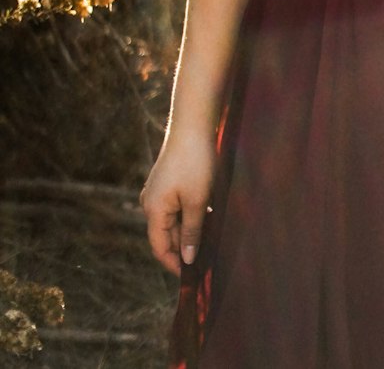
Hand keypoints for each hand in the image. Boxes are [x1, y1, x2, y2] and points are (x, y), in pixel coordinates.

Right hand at [141, 129, 216, 275]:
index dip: (175, 264)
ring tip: (213, 239)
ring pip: (175, 220)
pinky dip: (193, 214)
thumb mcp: (197, 201)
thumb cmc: (195, 163)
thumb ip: (192, 232)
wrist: (193, 125)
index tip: (193, 276)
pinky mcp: (169, 181)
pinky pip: (179, 206)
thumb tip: (188, 259)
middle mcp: (152, 202)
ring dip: (192, 230)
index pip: (160, 248)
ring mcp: (159, 191)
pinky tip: (211, 216)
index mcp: (154, 210)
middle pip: (168, 235)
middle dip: (186, 247)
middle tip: (209, 259)